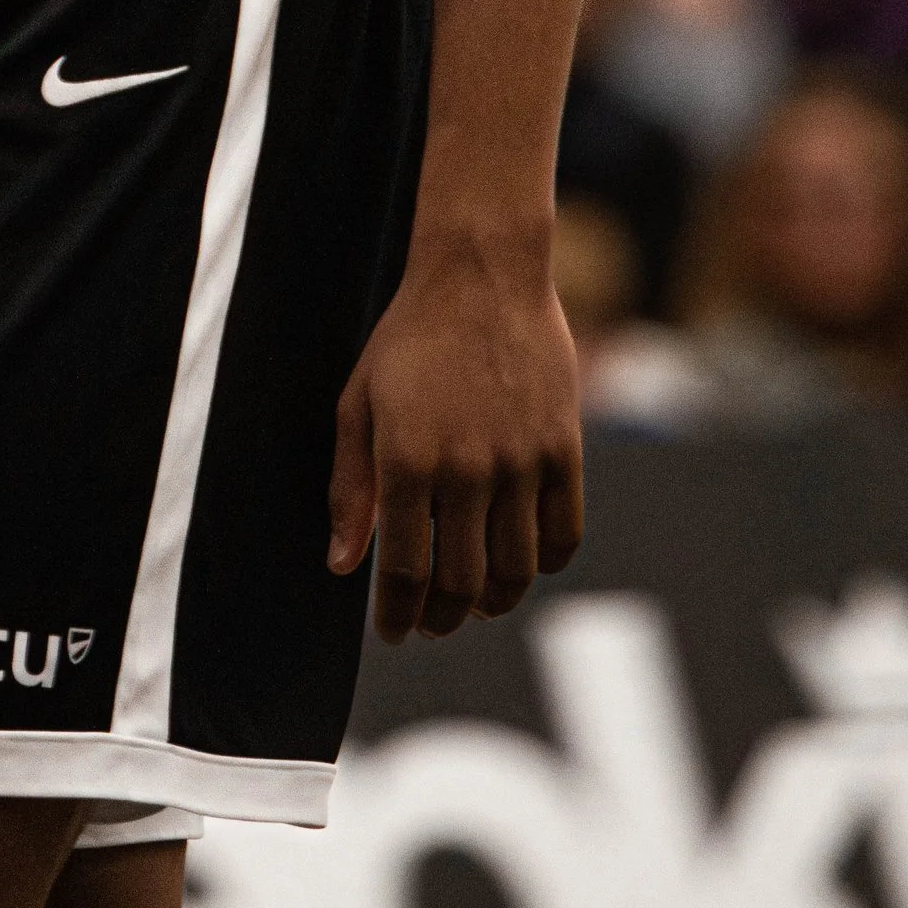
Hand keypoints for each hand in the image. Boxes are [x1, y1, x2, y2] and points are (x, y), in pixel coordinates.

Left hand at [328, 239, 584, 641]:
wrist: (483, 275)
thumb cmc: (409, 339)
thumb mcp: (359, 404)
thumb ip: (350, 487)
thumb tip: (343, 565)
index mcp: (408, 460)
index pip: (404, 569)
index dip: (396, 613)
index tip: (392, 632)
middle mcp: (468, 469)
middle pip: (462, 583)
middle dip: (442, 618)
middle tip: (431, 623)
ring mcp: (522, 462)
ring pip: (515, 570)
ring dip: (493, 601)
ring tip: (475, 601)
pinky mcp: (564, 450)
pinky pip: (564, 535)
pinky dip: (543, 565)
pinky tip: (521, 563)